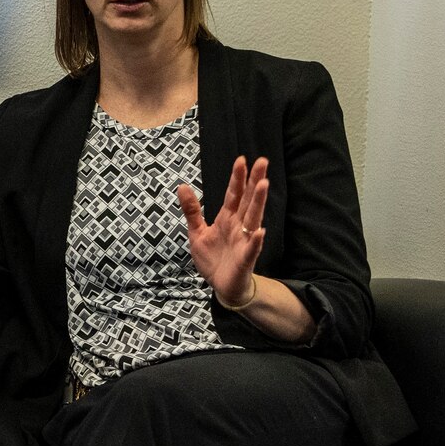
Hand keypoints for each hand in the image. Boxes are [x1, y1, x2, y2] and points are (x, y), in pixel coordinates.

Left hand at [176, 156, 267, 307]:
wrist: (221, 286)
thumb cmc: (212, 258)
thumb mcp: (197, 232)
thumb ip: (192, 210)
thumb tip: (182, 186)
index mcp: (227, 218)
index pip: (234, 194)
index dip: (237, 178)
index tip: (241, 160)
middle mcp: (239, 226)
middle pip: (248, 200)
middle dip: (254, 181)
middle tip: (262, 162)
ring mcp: (244, 241)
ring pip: (253, 218)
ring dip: (258, 202)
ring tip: (263, 184)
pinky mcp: (246, 258)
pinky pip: (252, 248)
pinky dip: (256, 240)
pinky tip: (260, 231)